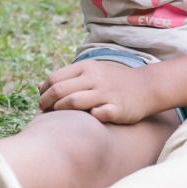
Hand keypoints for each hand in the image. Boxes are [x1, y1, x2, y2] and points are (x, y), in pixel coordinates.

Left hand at [38, 59, 158, 124]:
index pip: (55, 78)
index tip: (41, 102)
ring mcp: (107, 93)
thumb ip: (66, 78)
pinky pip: (96, 115)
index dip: (43, 92)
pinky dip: (87, 118)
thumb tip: (39, 86)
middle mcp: (95, 78)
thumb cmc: (112, 81)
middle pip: (60, 90)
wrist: (148, 87)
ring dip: (61, 110)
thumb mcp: (90, 72)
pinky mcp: (117, 108)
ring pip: (73, 102)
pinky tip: (85, 120)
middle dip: (46, 102)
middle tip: (43, 111)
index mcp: (86, 67)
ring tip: (58, 116)